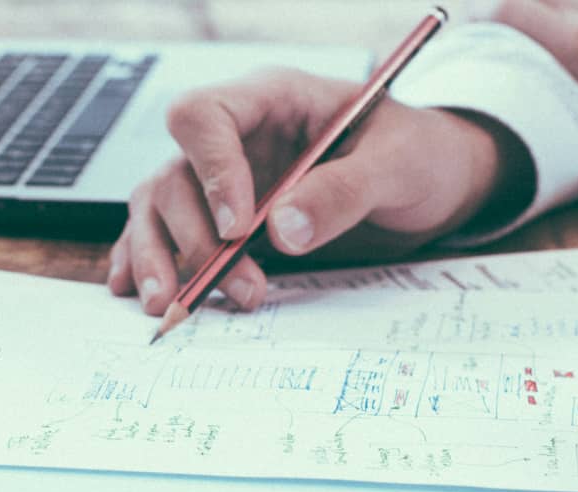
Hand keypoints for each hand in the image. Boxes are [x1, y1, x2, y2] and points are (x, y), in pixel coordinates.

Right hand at [109, 69, 522, 314]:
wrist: (435, 182)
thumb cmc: (419, 155)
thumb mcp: (398, 165)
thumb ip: (343, 191)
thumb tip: (283, 229)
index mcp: (273, 100)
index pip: (204, 117)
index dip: (210, 171)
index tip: (238, 227)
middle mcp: (237, 137)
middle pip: (174, 175)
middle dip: (196, 238)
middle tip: (240, 287)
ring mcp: (225, 179)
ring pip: (159, 207)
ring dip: (162, 258)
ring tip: (174, 306)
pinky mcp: (225, 218)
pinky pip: (167, 233)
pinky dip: (149, 262)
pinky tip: (142, 292)